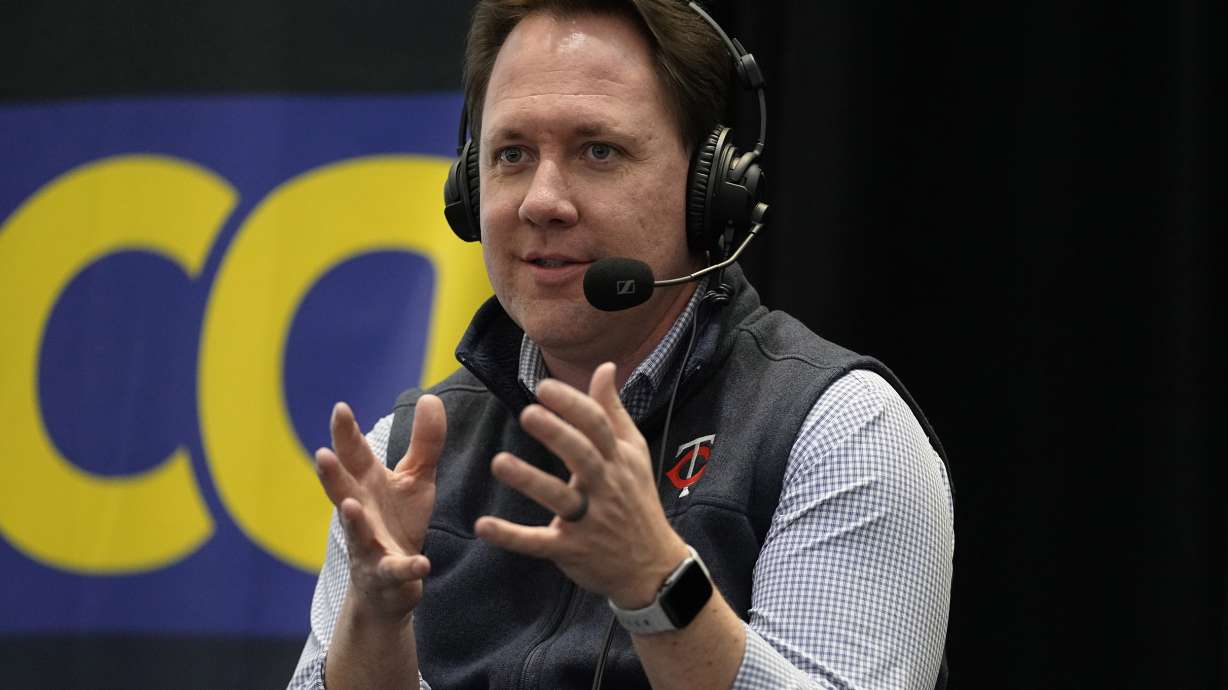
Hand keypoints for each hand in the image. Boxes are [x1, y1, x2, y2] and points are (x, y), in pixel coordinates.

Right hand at [314, 397, 446, 619]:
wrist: (392, 584)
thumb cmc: (398, 522)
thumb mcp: (416, 479)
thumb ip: (424, 442)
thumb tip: (429, 396)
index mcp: (366, 485)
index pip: (353, 455)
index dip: (345, 433)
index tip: (340, 408)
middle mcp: (360, 512)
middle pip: (342, 491)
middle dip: (331, 475)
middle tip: (321, 454)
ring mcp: (369, 545)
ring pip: (357, 533)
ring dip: (352, 521)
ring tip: (350, 507)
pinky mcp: (387, 574)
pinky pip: (396, 571)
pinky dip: (407, 568)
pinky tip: (421, 564)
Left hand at [474, 363, 688, 608]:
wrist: (652, 566)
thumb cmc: (636, 500)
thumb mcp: (634, 453)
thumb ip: (613, 410)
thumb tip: (606, 366)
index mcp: (618, 461)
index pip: (598, 427)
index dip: (572, 405)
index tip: (544, 387)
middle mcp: (605, 488)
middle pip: (582, 456)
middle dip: (557, 434)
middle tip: (527, 413)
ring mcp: (589, 521)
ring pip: (560, 500)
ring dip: (530, 481)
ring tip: (499, 462)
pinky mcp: (571, 551)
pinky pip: (539, 543)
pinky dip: (511, 537)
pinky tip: (483, 525)